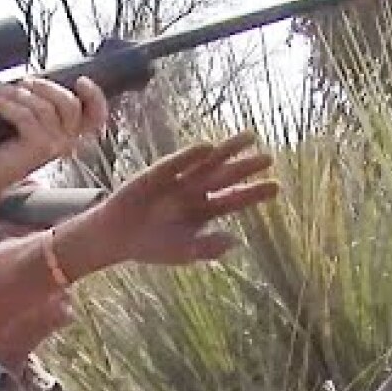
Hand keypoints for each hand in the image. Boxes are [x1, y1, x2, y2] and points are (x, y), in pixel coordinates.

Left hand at [0, 76, 108, 197]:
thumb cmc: (4, 144)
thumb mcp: (28, 122)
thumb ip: (40, 105)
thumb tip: (32, 79)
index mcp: (70, 135)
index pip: (96, 116)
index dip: (95, 97)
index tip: (80, 80)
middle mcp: (68, 142)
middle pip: (70, 103)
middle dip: (44, 86)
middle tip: (20, 82)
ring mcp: (55, 145)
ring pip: (44, 107)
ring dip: (17, 93)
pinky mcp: (38, 147)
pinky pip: (25, 116)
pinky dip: (3, 104)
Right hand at [84, 131, 278, 264]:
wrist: (115, 237)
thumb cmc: (150, 247)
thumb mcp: (181, 253)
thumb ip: (207, 248)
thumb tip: (235, 241)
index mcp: (204, 213)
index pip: (234, 200)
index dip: (254, 193)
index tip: (275, 186)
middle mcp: (194, 194)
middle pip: (225, 177)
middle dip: (245, 168)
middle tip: (268, 157)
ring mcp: (176, 182)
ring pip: (206, 164)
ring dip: (226, 151)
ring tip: (249, 137)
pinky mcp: (156, 174)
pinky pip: (176, 164)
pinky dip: (190, 155)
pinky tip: (207, 146)